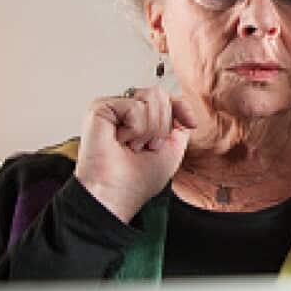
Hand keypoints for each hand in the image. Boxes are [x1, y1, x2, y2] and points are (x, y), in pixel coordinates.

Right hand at [75, 85, 197, 222]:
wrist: (117, 195)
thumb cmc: (137, 180)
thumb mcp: (172, 148)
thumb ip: (179, 122)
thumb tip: (182, 103)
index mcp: (140, 118)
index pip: (167, 97)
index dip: (182, 108)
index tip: (191, 124)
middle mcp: (125, 110)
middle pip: (161, 95)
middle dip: (162, 127)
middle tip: (144, 148)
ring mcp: (113, 108)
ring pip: (151, 97)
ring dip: (149, 130)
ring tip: (132, 146)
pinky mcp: (99, 108)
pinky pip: (135, 106)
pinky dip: (135, 129)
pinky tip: (120, 141)